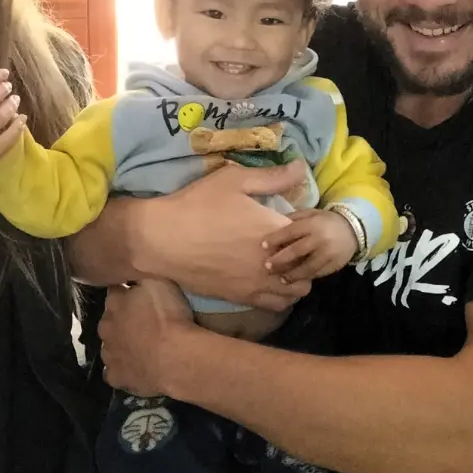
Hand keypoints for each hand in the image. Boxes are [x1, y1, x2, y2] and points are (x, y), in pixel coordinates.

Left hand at [98, 279, 198, 396]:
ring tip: (142, 348)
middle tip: (143, 323)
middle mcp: (106, 326)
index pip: (115, 291)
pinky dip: (123, 370)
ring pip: (110, 346)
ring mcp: (109, 354)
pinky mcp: (117, 377)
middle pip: (110, 319)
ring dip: (121, 345)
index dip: (127, 292)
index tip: (139, 295)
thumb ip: (144, 277)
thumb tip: (137, 274)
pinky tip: (136, 369)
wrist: (174, 357)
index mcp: (115, 301)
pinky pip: (115, 372)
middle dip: (121, 320)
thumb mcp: (160, 282)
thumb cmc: (168, 316)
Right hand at [132, 161, 312, 310]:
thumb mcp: (234, 180)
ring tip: (283, 265)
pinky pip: (277, 305)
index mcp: (275, 230)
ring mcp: (259, 284)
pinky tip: (267, 280)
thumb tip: (303, 167)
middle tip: (292, 245)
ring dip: (296, 278)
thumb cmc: (197, 205)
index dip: (307, 228)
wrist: (162, 239)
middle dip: (307, 255)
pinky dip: (280, 295)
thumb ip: (272, 176)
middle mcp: (274, 262)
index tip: (292, 221)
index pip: (310, 234)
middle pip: (310, 266)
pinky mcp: (242, 298)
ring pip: (297, 291)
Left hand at [264, 208, 358, 282]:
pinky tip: (296, 280)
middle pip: (296, 251)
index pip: (290, 231)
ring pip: (307, 267)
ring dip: (292, 275)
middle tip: (266, 266)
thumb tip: (272, 223)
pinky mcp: (334, 265)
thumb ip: (294, 218)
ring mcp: (328, 254)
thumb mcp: (311, 214)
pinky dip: (306, 277)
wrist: (353, 230)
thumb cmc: (325, 221)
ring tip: (281, 279)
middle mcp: (320, 239)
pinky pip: (318, 274)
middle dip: (280, 260)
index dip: (275, 239)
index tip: (262, 245)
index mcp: (312, 224)